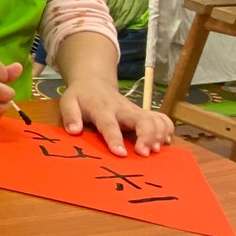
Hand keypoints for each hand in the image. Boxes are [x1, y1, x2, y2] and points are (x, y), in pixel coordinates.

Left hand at [59, 78, 173, 156]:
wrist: (94, 82)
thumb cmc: (81, 96)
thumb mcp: (68, 102)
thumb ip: (70, 116)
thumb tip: (74, 131)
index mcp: (102, 109)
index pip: (109, 124)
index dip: (115, 138)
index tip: (121, 154)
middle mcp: (122, 109)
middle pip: (141, 119)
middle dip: (147, 136)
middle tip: (144, 153)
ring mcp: (135, 110)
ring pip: (155, 119)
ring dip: (159, 134)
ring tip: (156, 150)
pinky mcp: (142, 112)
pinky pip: (161, 118)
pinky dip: (167, 128)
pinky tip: (166, 141)